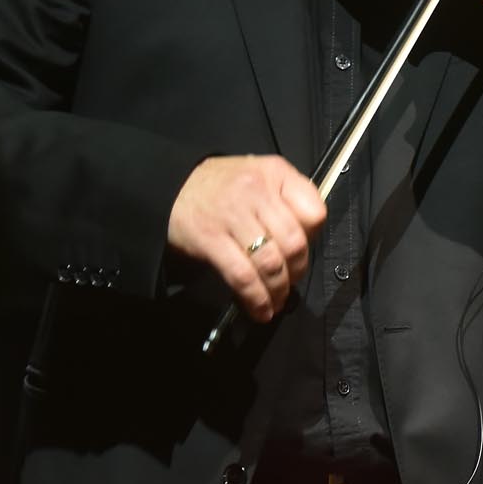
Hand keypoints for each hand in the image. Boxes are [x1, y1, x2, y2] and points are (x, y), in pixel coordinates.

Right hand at [167, 155, 325, 322]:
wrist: (168, 185)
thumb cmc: (220, 185)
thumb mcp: (259, 175)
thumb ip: (286, 198)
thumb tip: (308, 238)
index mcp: (276, 174)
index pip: (314, 212)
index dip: (313, 239)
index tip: (303, 252)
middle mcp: (257, 192)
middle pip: (294, 243)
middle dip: (297, 271)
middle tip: (291, 283)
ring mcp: (233, 216)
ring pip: (270, 263)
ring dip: (277, 290)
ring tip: (276, 301)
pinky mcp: (210, 239)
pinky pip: (242, 275)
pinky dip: (255, 298)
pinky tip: (259, 309)